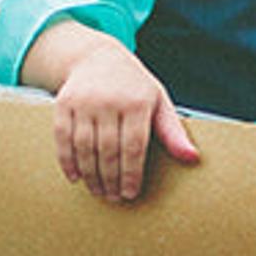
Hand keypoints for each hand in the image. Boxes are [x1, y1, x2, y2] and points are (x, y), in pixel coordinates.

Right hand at [34, 25, 199, 203]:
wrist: (97, 57)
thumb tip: (192, 158)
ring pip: (84, 147)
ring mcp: (84, 102)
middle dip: (111, 179)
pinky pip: (62, 138)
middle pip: (108, 150)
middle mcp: (109, 101)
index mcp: (137, 102)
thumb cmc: (134, 86)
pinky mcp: (63, 104)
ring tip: (98, 191)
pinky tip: (76, 177)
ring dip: (90, 175)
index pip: (134, 147)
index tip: (130, 193)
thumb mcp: (158, 102)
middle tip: (114, 198)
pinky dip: (67, 161)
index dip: (132, 174)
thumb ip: (173, 132)